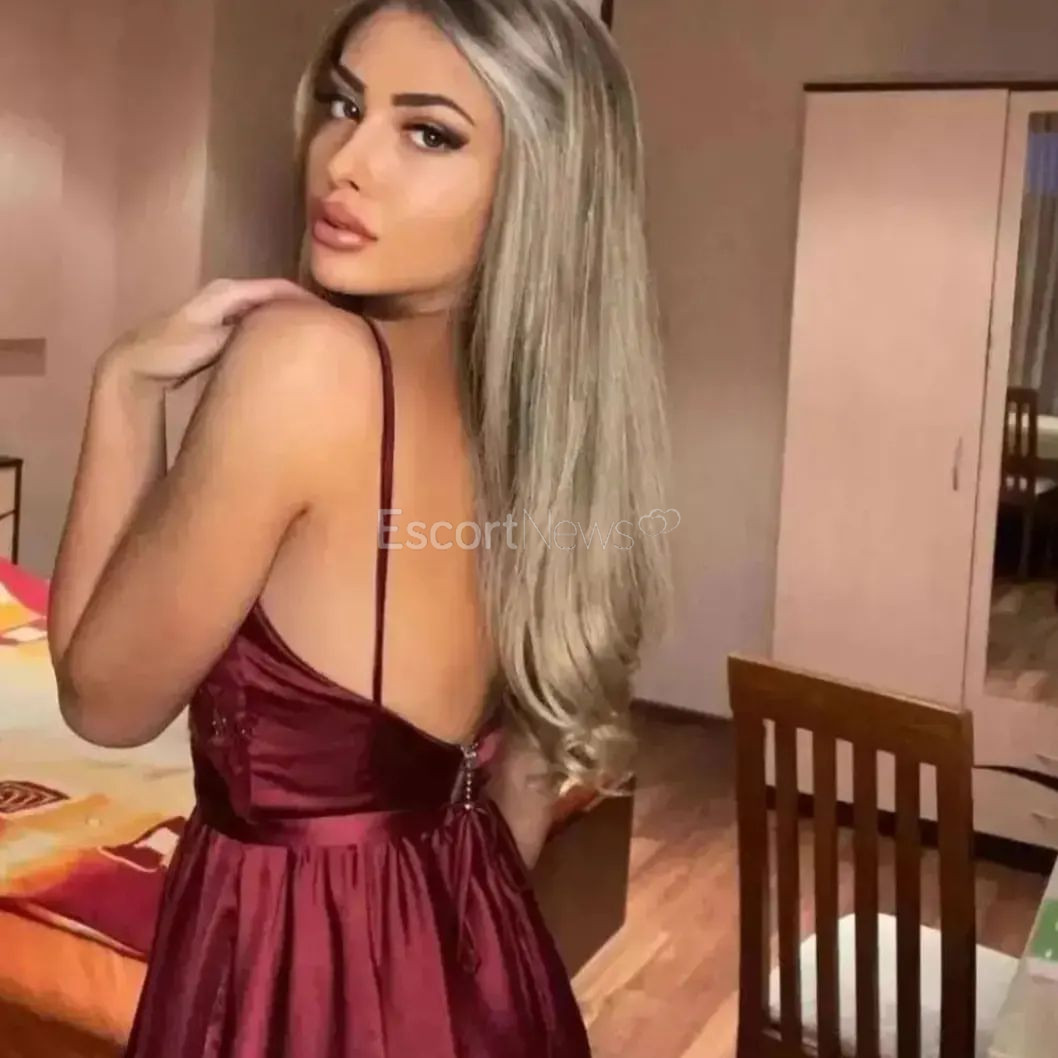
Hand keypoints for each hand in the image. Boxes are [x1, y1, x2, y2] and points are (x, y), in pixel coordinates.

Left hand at [97, 278, 325, 391]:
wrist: (139, 365)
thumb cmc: (173, 351)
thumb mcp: (213, 341)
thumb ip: (246, 332)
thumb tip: (283, 330)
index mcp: (229, 291)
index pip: (279, 288)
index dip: (307, 301)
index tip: (334, 318)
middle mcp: (230, 294)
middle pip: (276, 297)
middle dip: (302, 310)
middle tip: (331, 331)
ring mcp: (226, 310)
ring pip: (267, 311)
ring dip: (289, 321)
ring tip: (316, 338)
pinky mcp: (224, 326)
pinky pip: (257, 324)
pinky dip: (273, 331)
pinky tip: (286, 347)